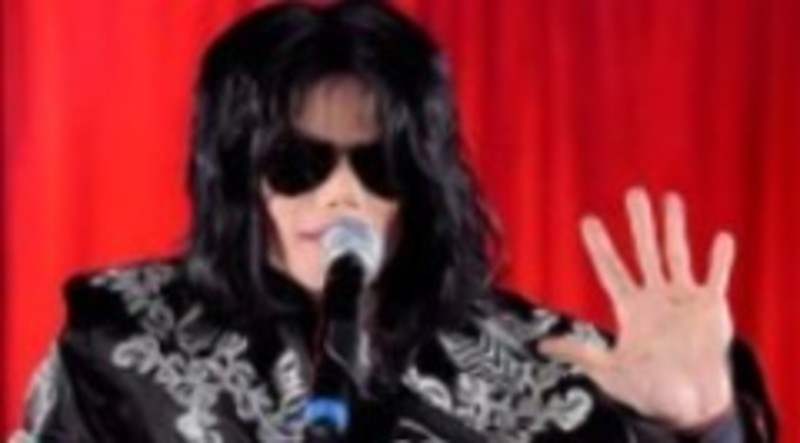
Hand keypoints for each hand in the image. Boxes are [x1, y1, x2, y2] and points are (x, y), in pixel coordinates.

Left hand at [539, 187, 734, 429]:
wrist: (687, 403)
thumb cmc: (647, 387)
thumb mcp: (609, 370)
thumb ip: (579, 352)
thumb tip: (541, 346)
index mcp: (630, 308)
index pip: (611, 270)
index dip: (599, 246)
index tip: (588, 220)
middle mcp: (655, 297)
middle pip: (645, 252)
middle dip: (640, 223)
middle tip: (634, 193)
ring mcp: (682, 299)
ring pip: (677, 255)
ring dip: (675, 229)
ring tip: (671, 199)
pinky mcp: (710, 308)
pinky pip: (716, 279)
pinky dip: (720, 261)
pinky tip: (722, 239)